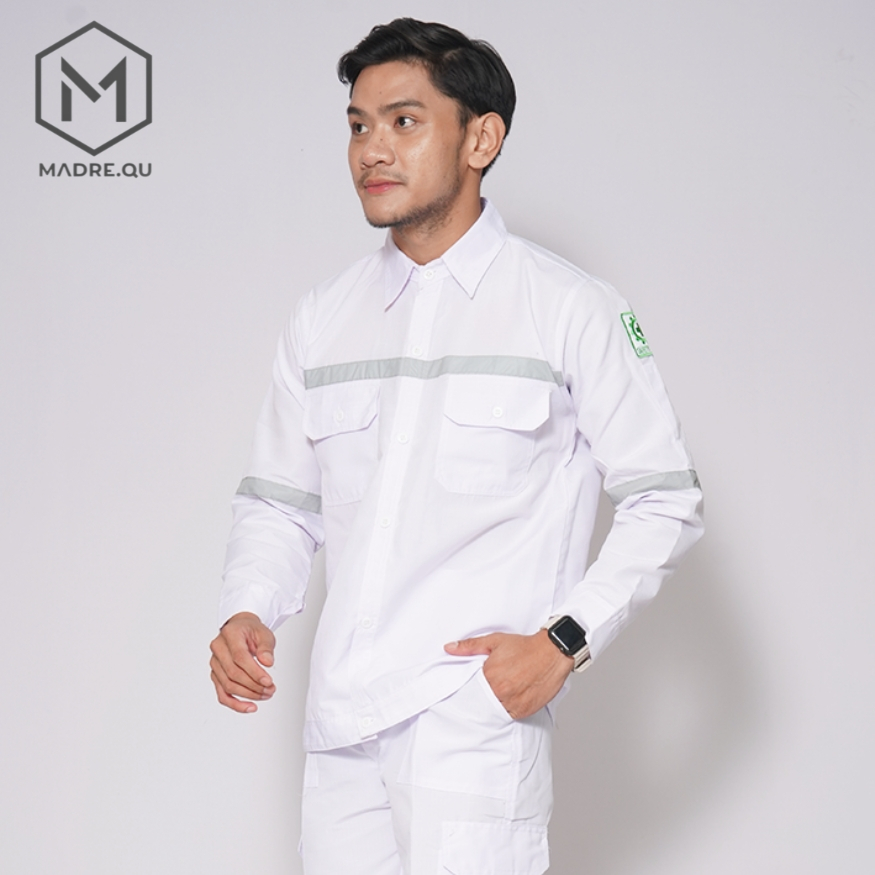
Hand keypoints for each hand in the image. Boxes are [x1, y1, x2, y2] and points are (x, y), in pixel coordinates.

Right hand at [209, 612, 276, 712]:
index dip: (254, 672)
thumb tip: (267, 662)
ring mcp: (215, 663)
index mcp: (229, 634)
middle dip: (254, 685)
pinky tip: (249, 707)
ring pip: (228, 686)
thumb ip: (266, 646)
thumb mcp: (264, 632)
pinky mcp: (216, 675)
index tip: (268, 681)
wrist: (240, 629)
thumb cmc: (251, 631)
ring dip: (248, 695)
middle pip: (233, 673)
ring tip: (265, 695)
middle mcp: (218, 649)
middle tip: (270, 689)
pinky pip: (222, 694)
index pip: (240, 657)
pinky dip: (235, 704)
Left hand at [444, 630, 572, 718]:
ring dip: (494, 705)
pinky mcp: (524, 711)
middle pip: (482, 702)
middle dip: (482, 697)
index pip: (471, 689)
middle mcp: (500, 693)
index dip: (470, 688)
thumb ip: (470, 646)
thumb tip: (449, 648)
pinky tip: (508, 700)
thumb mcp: (494, 641)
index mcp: (490, 676)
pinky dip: (507, 710)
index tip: (471, 687)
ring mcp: (513, 704)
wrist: (552, 652)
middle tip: (487, 691)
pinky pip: (509, 716)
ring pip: (495, 711)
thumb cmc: (524, 646)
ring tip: (498, 695)